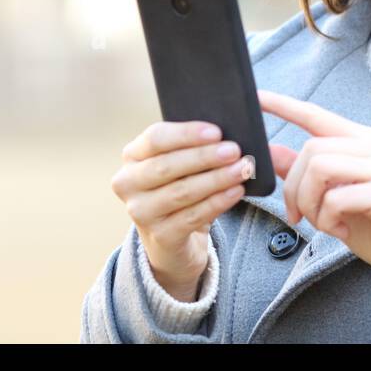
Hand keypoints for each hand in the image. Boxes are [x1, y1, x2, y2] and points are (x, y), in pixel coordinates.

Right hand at [111, 119, 255, 300]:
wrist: (171, 239)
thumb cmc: (178, 188)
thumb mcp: (178, 166)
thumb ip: (192, 149)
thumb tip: (225, 138)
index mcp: (132, 156)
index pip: (155, 138)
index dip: (186, 134)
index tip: (216, 131)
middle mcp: (128, 183)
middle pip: (167, 165)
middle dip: (204, 157)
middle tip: (234, 150)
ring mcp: (140, 212)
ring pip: (181, 192)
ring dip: (216, 179)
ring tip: (242, 169)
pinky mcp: (159, 236)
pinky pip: (192, 216)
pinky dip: (217, 202)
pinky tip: (236, 191)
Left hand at [260, 89, 370, 307]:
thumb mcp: (334, 198)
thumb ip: (305, 173)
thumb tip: (271, 151)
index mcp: (367, 141)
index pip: (319, 116)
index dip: (285, 106)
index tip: (258, 97)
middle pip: (312, 149)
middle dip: (293, 188)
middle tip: (298, 216)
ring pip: (320, 169)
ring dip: (309, 204)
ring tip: (324, 223)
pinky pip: (336, 197)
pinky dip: (328, 220)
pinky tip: (341, 232)